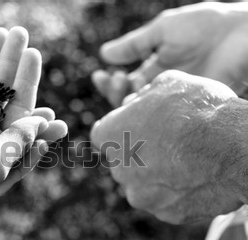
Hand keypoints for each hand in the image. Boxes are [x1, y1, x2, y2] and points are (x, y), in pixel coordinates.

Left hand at [91, 70, 247, 223]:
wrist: (233, 148)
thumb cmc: (198, 110)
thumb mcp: (169, 83)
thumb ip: (144, 94)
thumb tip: (136, 100)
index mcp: (110, 135)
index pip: (103, 134)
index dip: (123, 128)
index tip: (140, 126)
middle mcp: (117, 169)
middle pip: (123, 160)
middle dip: (140, 152)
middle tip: (170, 142)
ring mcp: (140, 195)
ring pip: (144, 184)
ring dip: (159, 175)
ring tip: (188, 160)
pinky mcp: (164, 213)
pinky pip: (166, 201)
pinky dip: (178, 192)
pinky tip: (198, 177)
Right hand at [92, 2, 247, 106]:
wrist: (239, 36)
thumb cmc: (203, 27)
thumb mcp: (162, 30)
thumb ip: (134, 45)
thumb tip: (104, 54)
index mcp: (154, 68)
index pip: (125, 82)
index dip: (109, 82)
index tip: (100, 75)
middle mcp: (160, 87)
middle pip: (128, 100)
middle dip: (115, 92)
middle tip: (115, 79)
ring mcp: (172, 99)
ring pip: (141, 112)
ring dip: (128, 103)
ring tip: (129, 89)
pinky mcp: (185, 109)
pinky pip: (159, 119)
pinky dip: (146, 115)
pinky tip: (143, 105)